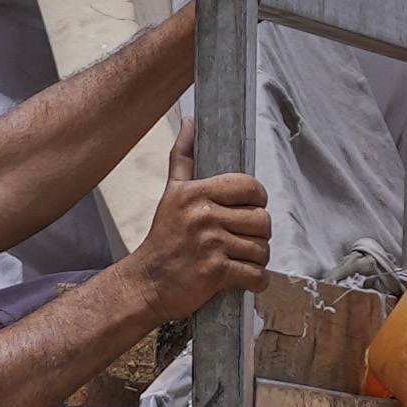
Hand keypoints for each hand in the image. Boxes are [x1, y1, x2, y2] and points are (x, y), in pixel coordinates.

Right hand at [96, 166, 274, 341]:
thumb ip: (182, 158)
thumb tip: (190, 122)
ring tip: (242, 259)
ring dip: (258, 259)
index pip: (250, 187)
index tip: (247, 211)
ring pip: (261, 249)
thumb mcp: (171, 194)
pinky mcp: (215, 272)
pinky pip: (255, 274)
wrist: (145, 285)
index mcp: (195, 193)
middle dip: (259, 234)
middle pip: (262, 220)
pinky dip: (256, 281)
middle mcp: (202, 216)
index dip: (257, 200)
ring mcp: (210, 245)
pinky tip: (244, 279)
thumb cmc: (163, 240)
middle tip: (244, 240)